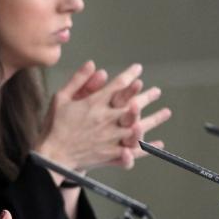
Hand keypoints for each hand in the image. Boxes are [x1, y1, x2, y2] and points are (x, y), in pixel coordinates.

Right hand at [37, 62, 170, 170]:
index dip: (130, 76)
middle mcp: (107, 119)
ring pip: (139, 127)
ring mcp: (111, 137)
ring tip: (166, 112)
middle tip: (156, 91)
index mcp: (95, 104)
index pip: (118, 85)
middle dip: (147, 96)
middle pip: (133, 105)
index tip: (138, 69)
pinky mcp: (111, 153)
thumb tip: (92, 64)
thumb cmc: (54, 126)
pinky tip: (158, 143)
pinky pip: (134, 150)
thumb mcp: (61, 98)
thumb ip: (78, 80)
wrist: (52, 155)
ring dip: (154, 119)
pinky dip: (148, 147)